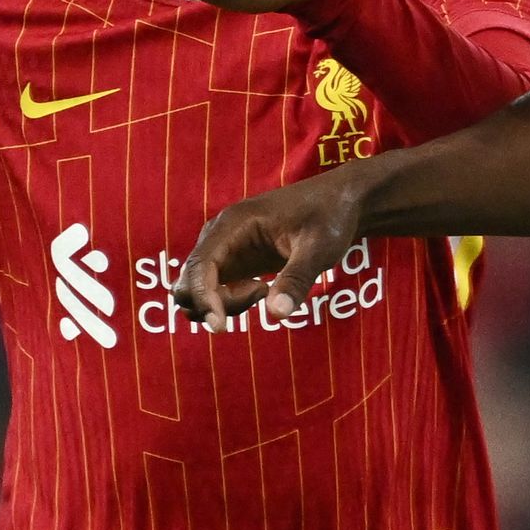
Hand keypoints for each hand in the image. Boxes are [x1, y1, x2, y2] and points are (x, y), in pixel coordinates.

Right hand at [177, 167, 369, 324]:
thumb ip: (297, 279)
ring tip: (264, 291)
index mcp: (233, 223)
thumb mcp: (319, 248)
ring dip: (221, 304)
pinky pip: (215, 290)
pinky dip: (230, 302)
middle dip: (211, 303)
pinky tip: (263, 290)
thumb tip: (277, 314)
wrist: (341, 203)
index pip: (199, 265)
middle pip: (188, 280)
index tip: (220, 327)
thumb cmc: (331, 217)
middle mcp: (220, 236)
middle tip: (259, 296)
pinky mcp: (235, 262)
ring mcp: (225, 249)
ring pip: (198, 289)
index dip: (203, 298)